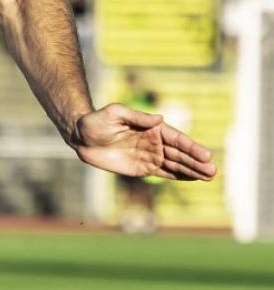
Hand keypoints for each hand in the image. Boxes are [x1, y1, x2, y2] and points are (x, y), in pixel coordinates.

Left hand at [73, 103, 216, 180]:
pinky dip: (180, 176)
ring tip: (210, 176)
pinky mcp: (144, 168)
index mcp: (152, 127)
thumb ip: (136, 117)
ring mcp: (151, 155)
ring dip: (193, 170)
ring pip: (176, 164)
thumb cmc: (96, 121)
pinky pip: (165, 173)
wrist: (81, 137)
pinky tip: (195, 179)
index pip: (176, 138)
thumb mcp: (114, 114)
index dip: (191, 147)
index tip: (205, 155)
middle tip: (213, 170)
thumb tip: (159, 118)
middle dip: (197, 161)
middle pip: (180, 153)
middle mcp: (155, 142)